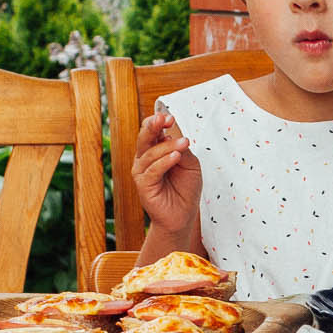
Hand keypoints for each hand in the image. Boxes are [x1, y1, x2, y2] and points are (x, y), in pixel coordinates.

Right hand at [132, 111, 201, 237]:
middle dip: (153, 126)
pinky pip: (152, 170)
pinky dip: (163, 162)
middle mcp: (145, 159)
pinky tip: (175, 157)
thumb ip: (182, 149)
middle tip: (164, 119)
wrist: (183, 215)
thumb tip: (175, 136)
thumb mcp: (190, 164)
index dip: (158, 122)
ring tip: (184, 143)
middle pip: (144, 138)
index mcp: (155, 150)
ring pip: (150, 153)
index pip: (152, 131)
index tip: (170, 117)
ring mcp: (142, 172)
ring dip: (167, 146)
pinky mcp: (143, 185)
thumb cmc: (185, 189)